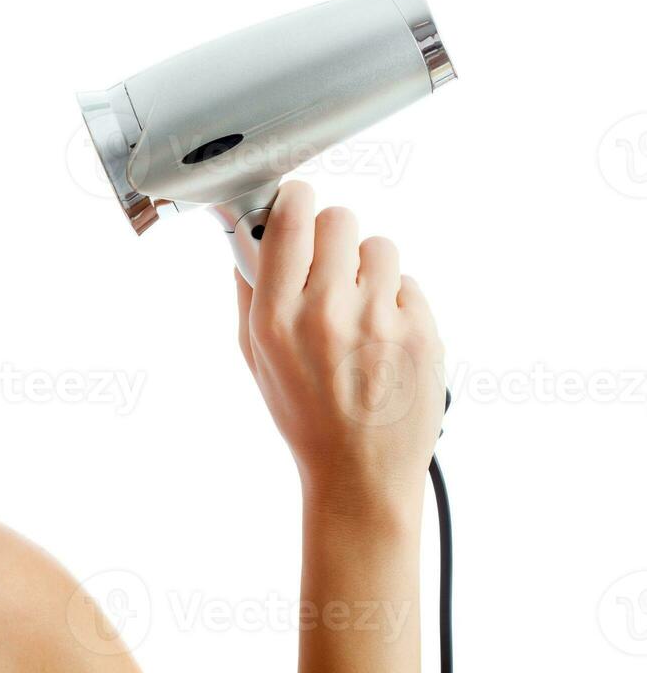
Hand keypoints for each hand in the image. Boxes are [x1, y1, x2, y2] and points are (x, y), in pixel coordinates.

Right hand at [234, 181, 445, 518]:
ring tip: (361, 306)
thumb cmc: (304, 414)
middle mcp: (327, 313)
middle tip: (329, 263)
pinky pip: (408, 283)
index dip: (293, 199)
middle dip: (331, 235)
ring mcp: (380, 322)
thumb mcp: (255, 356)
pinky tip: (384, 336)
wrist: (360, 473)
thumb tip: (249, 233)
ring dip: (368, 267)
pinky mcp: (423, 333)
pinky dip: (396, 301)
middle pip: (338, 219)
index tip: (294, 203)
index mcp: (277, 317)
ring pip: (379, 246)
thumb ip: (249, 291)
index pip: (290, 219)